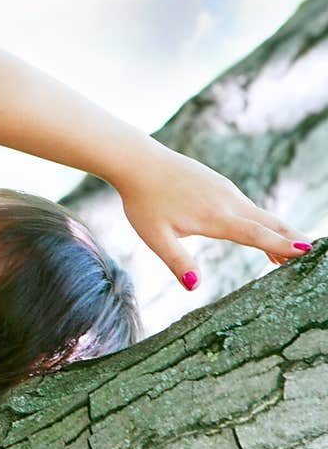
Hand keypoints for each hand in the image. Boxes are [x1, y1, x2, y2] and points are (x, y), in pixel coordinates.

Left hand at [116, 145, 313, 290]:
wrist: (137, 162)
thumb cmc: (143, 201)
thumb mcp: (155, 236)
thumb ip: (176, 261)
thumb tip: (195, 287)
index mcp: (214, 217)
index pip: (255, 234)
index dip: (281, 245)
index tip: (306, 253)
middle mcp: (226, 201)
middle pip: (268, 222)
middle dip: (292, 239)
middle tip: (315, 256)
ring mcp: (224, 190)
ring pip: (260, 213)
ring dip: (280, 231)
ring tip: (295, 253)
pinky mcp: (219, 184)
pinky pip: (248, 205)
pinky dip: (263, 220)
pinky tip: (263, 231)